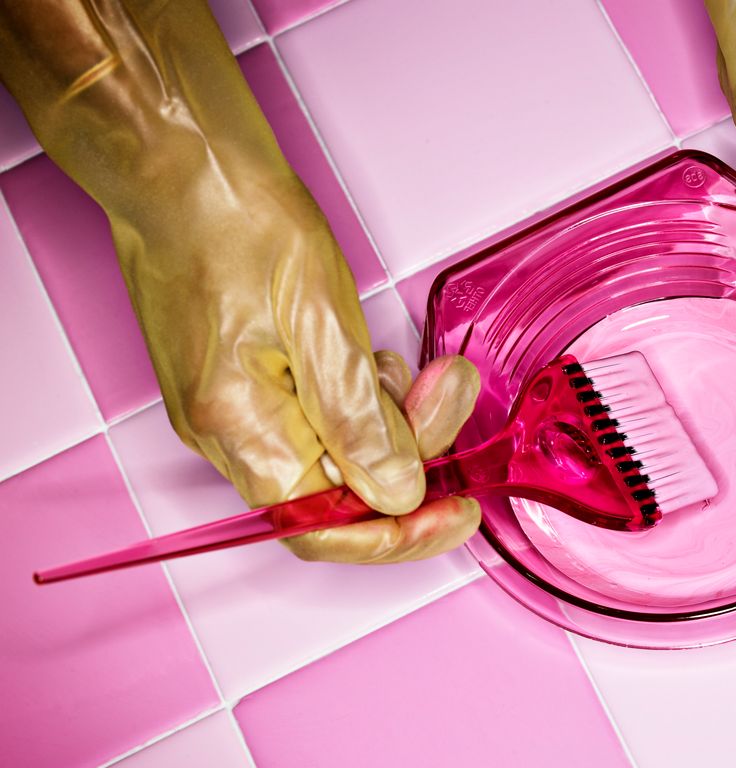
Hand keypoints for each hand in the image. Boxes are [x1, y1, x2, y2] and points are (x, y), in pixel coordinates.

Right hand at [0, 0, 480, 560]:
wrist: (180, 167)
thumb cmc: (238, 222)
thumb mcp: (322, 320)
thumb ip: (360, 419)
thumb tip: (396, 494)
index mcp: (241, 428)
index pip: (324, 529)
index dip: (399, 535)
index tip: (458, 511)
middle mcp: (228, 434)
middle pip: (339, 492)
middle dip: (411, 448)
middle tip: (450, 390)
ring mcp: (234, 412)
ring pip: (335, 454)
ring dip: (392, 419)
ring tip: (416, 365)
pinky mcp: (246, 385)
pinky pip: (318, 421)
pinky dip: (364, 400)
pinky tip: (377, 360)